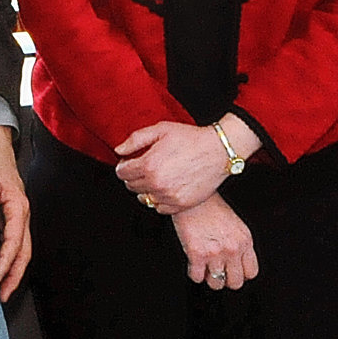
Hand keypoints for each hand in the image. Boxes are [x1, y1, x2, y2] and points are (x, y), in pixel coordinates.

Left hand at [0, 126, 31, 300]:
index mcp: (18, 204)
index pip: (15, 240)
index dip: (6, 261)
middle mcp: (21, 212)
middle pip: (24, 250)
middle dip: (15, 275)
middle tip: (3, 295)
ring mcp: (15, 214)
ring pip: (19, 248)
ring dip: (12, 268)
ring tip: (0, 289)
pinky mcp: (7, 213)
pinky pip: (10, 240)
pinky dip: (6, 256)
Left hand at [115, 117, 256, 213]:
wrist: (218, 151)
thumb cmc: (190, 138)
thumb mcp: (160, 130)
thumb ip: (135, 140)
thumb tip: (119, 150)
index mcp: (148, 165)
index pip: (121, 172)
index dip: (123, 165)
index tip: (129, 161)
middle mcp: (156, 183)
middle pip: (131, 186)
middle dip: (133, 176)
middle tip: (144, 167)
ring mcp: (169, 196)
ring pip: (144, 198)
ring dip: (145, 189)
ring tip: (156, 177)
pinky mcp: (181, 204)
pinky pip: (159, 208)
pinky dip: (159, 200)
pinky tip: (165, 188)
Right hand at [170, 195, 259, 290]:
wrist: (191, 197)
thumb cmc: (210, 207)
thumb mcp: (235, 224)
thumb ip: (239, 244)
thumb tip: (234, 263)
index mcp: (245, 241)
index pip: (251, 272)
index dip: (240, 274)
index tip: (233, 271)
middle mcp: (233, 249)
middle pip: (235, 282)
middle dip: (226, 280)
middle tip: (218, 273)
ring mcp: (215, 253)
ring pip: (216, 284)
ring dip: (209, 278)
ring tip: (204, 269)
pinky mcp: (196, 254)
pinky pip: (197, 277)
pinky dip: (194, 273)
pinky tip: (193, 264)